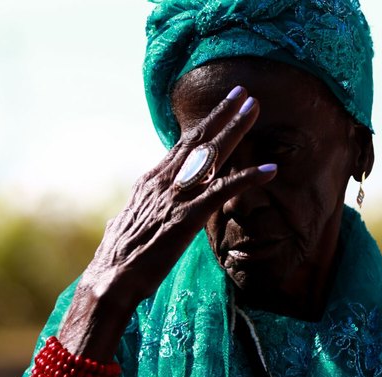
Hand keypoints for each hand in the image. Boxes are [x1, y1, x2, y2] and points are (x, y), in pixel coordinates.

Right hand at [59, 86, 276, 359]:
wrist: (111, 278)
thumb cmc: (121, 255)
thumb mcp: (131, 219)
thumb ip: (145, 205)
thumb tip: (144, 201)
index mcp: (152, 180)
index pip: (181, 146)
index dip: (203, 125)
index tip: (220, 109)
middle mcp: (164, 180)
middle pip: (197, 140)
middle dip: (221, 114)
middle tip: (243, 93)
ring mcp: (175, 196)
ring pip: (210, 155)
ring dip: (234, 129)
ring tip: (254, 108)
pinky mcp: (187, 216)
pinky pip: (222, 191)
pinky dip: (248, 178)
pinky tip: (270, 170)